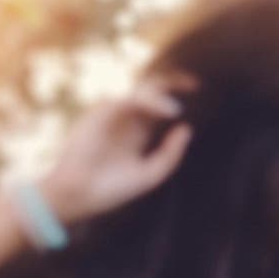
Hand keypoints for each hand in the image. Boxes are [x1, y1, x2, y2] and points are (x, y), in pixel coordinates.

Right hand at [40, 74, 196, 225]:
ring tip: (175, 111)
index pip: (160, 102)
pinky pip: (129, 100)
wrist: (80, 197)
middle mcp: (127, 118)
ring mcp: (113, 113)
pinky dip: (150, 102)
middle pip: (152, 88)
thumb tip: (187, 128)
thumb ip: (170, 154)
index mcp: (139, 130)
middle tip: (194, 83)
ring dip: (160, 96)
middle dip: (173, 81)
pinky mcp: (101, 113)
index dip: (177, 92)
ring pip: (142, 91)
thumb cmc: (111, 189)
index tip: (198, 88)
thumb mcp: (150, 175)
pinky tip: (168, 112)